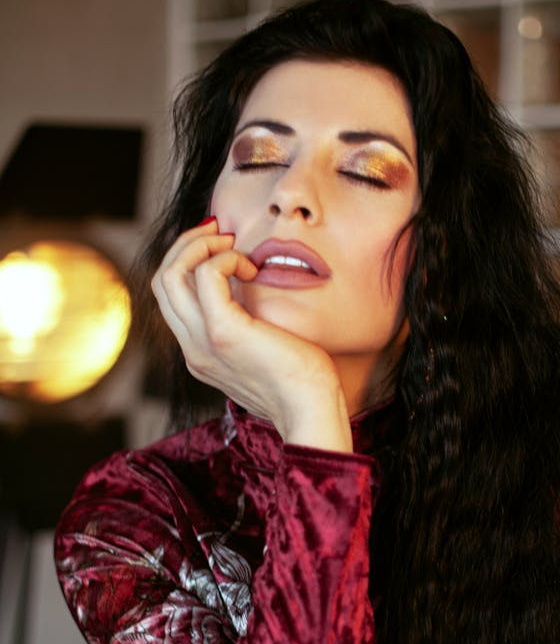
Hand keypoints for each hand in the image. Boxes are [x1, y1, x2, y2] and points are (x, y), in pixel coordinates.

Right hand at [151, 219, 352, 451]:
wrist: (312, 411)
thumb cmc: (302, 383)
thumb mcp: (263, 353)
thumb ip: (247, 330)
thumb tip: (251, 291)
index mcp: (199, 354)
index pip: (171, 298)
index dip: (188, 262)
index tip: (220, 246)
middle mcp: (192, 350)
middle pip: (162, 281)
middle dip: (187, 245)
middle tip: (221, 232)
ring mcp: (202, 343)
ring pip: (170, 275)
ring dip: (198, 245)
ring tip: (231, 243)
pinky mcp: (223, 333)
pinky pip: (205, 275)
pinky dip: (225, 258)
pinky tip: (251, 268)